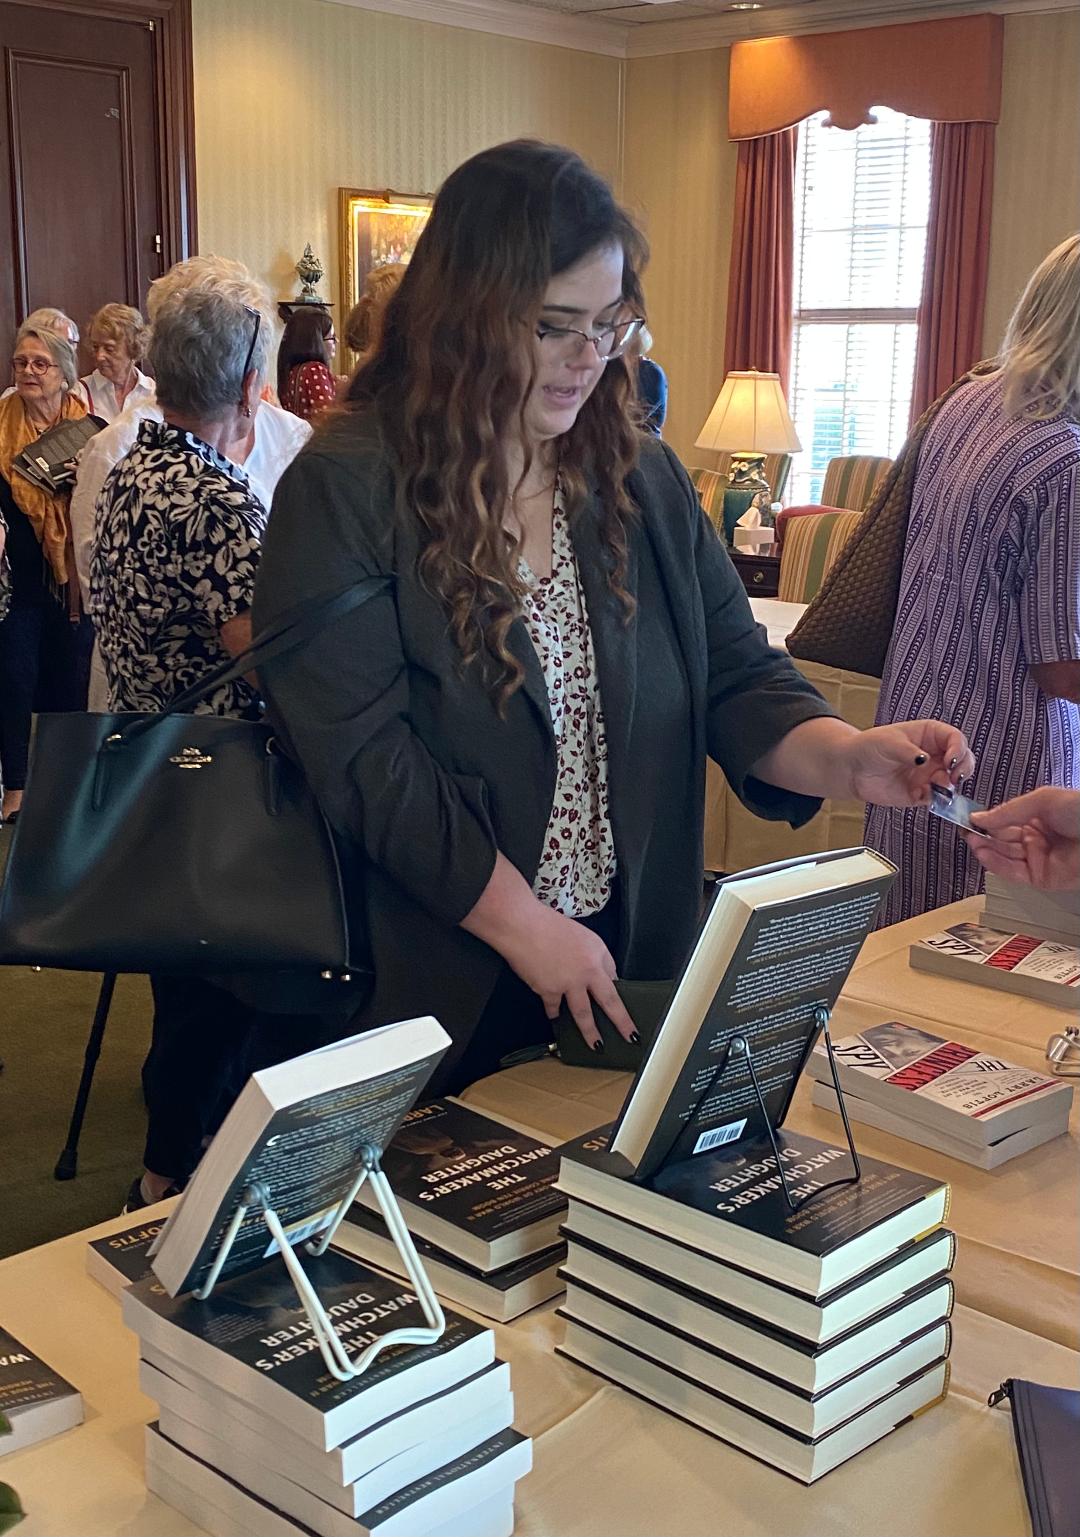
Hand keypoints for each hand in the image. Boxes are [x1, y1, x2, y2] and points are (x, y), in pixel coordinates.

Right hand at [500, 904, 637, 1051]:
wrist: (521, 925)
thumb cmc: (546, 925)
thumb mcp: (580, 934)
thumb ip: (591, 955)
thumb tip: (594, 973)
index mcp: (597, 952)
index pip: (615, 976)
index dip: (618, 992)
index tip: (624, 1005)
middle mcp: (587, 970)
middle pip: (610, 1003)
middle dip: (622, 1023)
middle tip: (630, 1037)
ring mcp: (569, 983)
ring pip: (584, 1015)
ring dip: (590, 1033)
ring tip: (596, 1045)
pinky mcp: (549, 991)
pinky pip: (554, 1008)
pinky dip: (554, 1013)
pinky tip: (555, 1018)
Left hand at [842, 720, 973, 807]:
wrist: (851, 769)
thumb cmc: (870, 747)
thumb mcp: (889, 743)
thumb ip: (909, 752)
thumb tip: (925, 760)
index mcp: (930, 735)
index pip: (955, 739)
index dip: (958, 749)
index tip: (950, 760)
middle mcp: (934, 755)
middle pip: (962, 760)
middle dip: (963, 768)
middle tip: (955, 777)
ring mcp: (928, 775)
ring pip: (952, 781)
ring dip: (950, 786)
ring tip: (938, 786)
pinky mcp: (920, 793)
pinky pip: (936, 799)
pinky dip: (936, 800)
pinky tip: (923, 796)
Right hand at [965, 788, 1079, 890]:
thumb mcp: (1043, 800)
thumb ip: (1009, 811)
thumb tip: (979, 817)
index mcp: (1038, 817)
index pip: (1005, 821)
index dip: (986, 820)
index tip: (967, 818)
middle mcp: (1036, 838)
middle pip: (1002, 839)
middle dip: (983, 834)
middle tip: (965, 830)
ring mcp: (1038, 859)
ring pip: (1005, 856)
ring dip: (986, 848)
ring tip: (971, 839)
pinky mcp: (1041, 878)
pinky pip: (1014, 872)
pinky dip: (996, 864)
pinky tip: (983, 853)